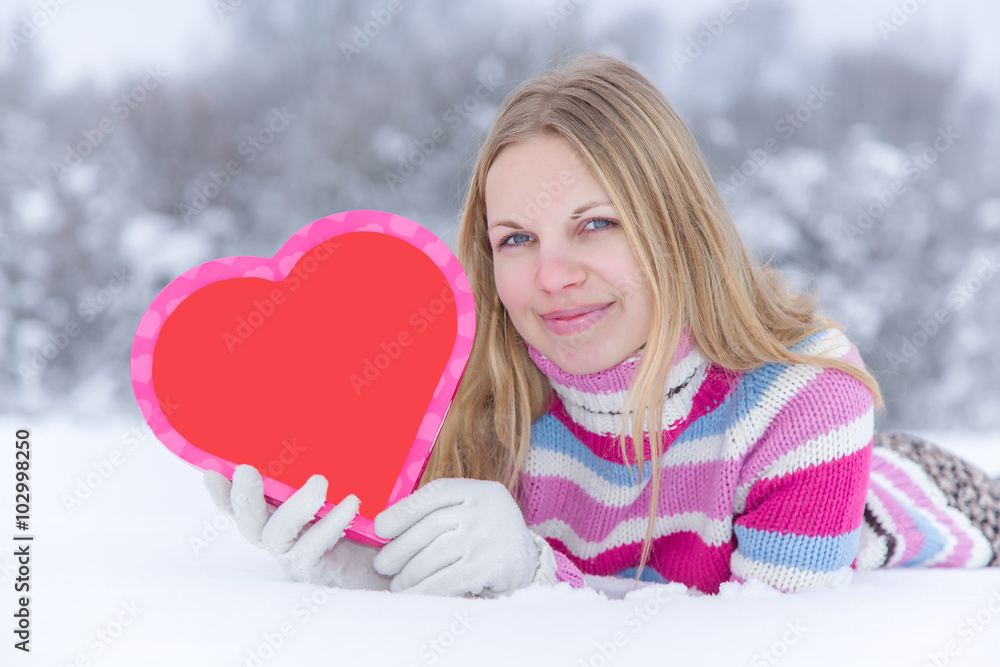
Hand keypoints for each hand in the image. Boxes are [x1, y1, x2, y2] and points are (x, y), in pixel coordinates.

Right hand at [204, 464, 389, 590]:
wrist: (399, 565)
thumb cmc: (373, 519)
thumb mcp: (351, 486)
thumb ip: (334, 464)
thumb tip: (334, 419)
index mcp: (282, 515)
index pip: (242, 505)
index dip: (223, 491)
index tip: (212, 470)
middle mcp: (283, 538)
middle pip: (248, 522)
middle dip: (241, 496)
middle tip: (246, 469)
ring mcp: (297, 558)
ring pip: (274, 535)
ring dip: (294, 505)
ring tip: (320, 481)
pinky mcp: (319, 572)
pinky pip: (311, 549)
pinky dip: (329, 524)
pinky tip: (351, 503)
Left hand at [371, 477, 556, 596]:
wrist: (529, 566)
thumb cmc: (487, 538)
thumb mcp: (472, 513)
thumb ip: (441, 513)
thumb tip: (386, 526)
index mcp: (478, 491)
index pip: (434, 494)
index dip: (402, 511)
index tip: (380, 528)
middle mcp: (486, 509)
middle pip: (430, 527)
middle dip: (400, 549)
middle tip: (382, 565)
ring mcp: (489, 537)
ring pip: (434, 556)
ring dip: (409, 574)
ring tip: (397, 585)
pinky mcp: (491, 567)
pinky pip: (447, 580)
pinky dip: (425, 590)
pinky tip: (413, 596)